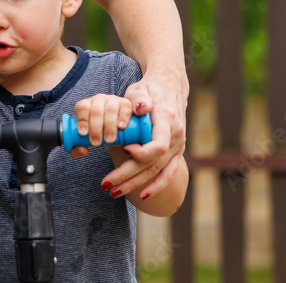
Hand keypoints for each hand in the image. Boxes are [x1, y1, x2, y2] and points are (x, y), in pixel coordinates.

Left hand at [69, 94, 134, 158]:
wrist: (117, 131)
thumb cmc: (99, 134)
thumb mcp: (87, 140)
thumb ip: (79, 148)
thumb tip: (83, 150)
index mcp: (86, 105)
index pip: (82, 108)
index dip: (82, 120)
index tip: (83, 134)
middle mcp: (98, 100)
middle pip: (96, 110)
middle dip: (96, 128)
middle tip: (97, 142)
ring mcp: (113, 100)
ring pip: (110, 109)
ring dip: (109, 125)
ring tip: (109, 139)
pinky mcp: (126, 103)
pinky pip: (124, 107)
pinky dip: (123, 117)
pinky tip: (121, 127)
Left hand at [101, 77, 186, 199]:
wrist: (170, 90)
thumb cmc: (150, 90)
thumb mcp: (141, 88)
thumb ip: (139, 98)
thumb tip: (140, 108)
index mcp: (167, 120)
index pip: (159, 144)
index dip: (142, 153)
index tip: (123, 150)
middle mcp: (176, 137)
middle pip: (153, 163)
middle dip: (129, 175)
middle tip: (107, 184)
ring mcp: (178, 147)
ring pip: (157, 171)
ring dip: (135, 184)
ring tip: (114, 192)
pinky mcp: (175, 154)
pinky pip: (167, 174)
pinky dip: (156, 186)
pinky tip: (141, 196)